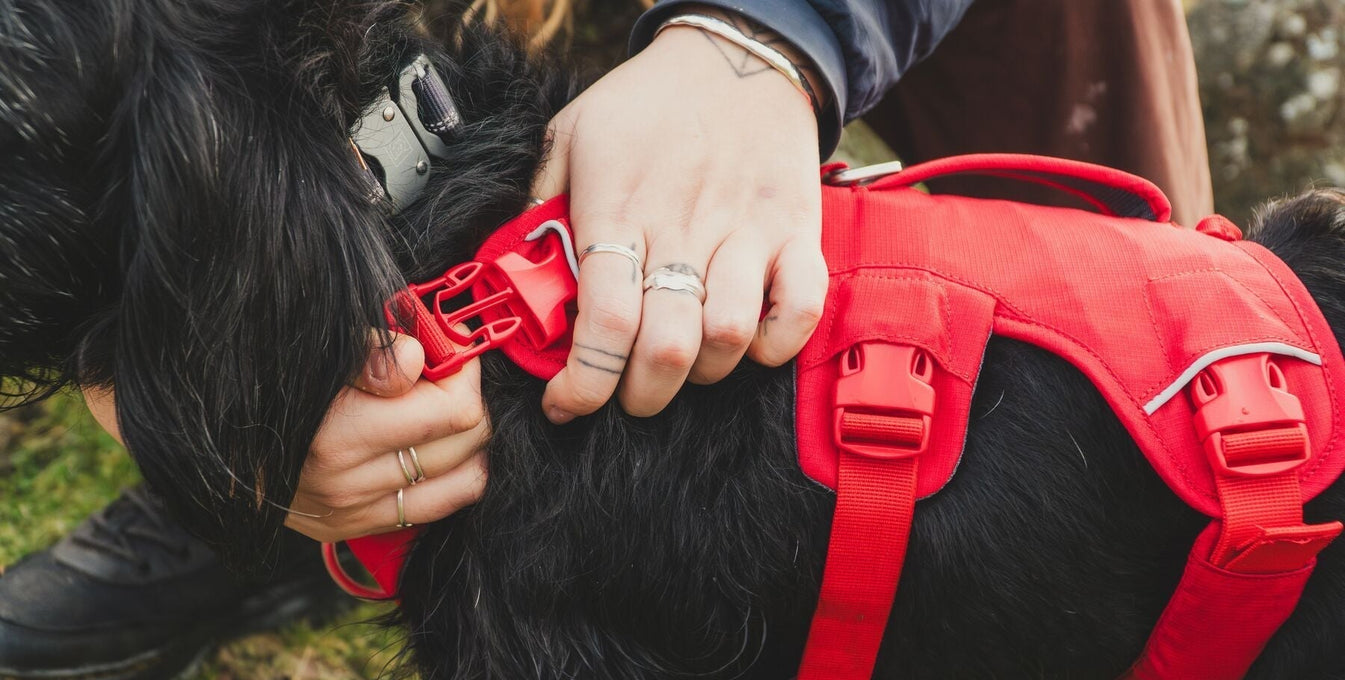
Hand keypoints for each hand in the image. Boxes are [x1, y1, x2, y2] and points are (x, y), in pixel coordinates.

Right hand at [284, 332, 488, 542]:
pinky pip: (435, 508)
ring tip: (448, 409)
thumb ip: (367, 351)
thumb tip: (417, 358)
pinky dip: (452, 476)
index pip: (454, 410)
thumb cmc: (264, 378)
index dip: (464, 368)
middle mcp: (349, 485)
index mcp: (339, 435)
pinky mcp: (351, 530)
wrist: (202, 439)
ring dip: (468, 442)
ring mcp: (353, 513)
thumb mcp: (308, 349)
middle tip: (451, 372)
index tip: (452, 342)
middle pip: (466, 443)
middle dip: (469, 400)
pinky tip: (440, 448)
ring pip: (461, 481)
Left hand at [531, 10, 828, 422]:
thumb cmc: (647, 104)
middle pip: (666, 347)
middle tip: (626, 394)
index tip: (565, 403)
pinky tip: (749, 342)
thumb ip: (541, 205)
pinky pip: (800, 310)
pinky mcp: (796, 231)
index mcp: (619, 208)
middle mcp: (684, 225)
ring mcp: (747, 230)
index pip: (604, 319)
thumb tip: (518, 274)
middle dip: (640, 395)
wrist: (735, 55)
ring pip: (729, 338)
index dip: (583, 383)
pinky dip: (776, 344)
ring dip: (701, 372)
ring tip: (682, 364)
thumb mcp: (570, 135)